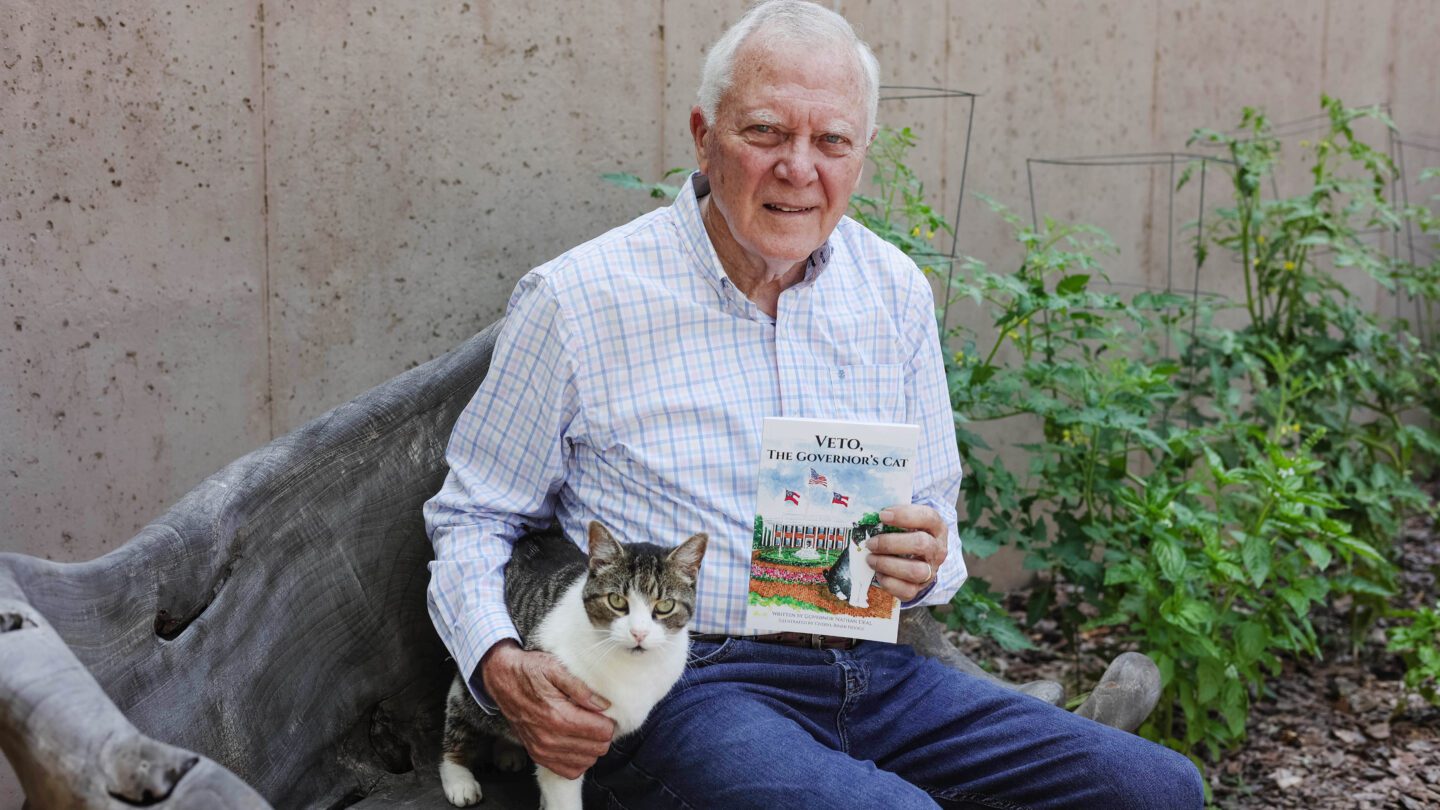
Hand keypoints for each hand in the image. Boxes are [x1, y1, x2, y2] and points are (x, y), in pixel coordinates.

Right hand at [479, 639, 614, 778]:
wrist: (502, 680)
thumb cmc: (529, 671)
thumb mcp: (555, 668)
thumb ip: (581, 688)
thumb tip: (603, 705)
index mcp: (558, 716)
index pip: (602, 732)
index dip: (609, 722)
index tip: (604, 713)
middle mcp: (550, 738)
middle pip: (597, 749)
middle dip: (602, 735)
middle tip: (596, 720)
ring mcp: (542, 750)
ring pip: (586, 762)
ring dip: (591, 748)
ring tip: (586, 730)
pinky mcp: (537, 756)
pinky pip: (569, 771)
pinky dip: (578, 760)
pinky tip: (576, 743)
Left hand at [865, 504, 946, 601]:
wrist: (918, 559)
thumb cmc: (907, 533)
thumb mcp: (906, 520)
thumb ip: (893, 516)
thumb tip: (870, 515)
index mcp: (937, 527)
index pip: (928, 517)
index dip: (904, 515)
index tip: (881, 515)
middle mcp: (938, 549)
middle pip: (921, 544)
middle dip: (890, 543)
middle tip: (871, 543)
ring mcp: (931, 571)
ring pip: (915, 571)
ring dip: (888, 564)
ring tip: (871, 559)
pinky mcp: (920, 588)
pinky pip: (907, 591)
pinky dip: (889, 582)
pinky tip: (879, 573)